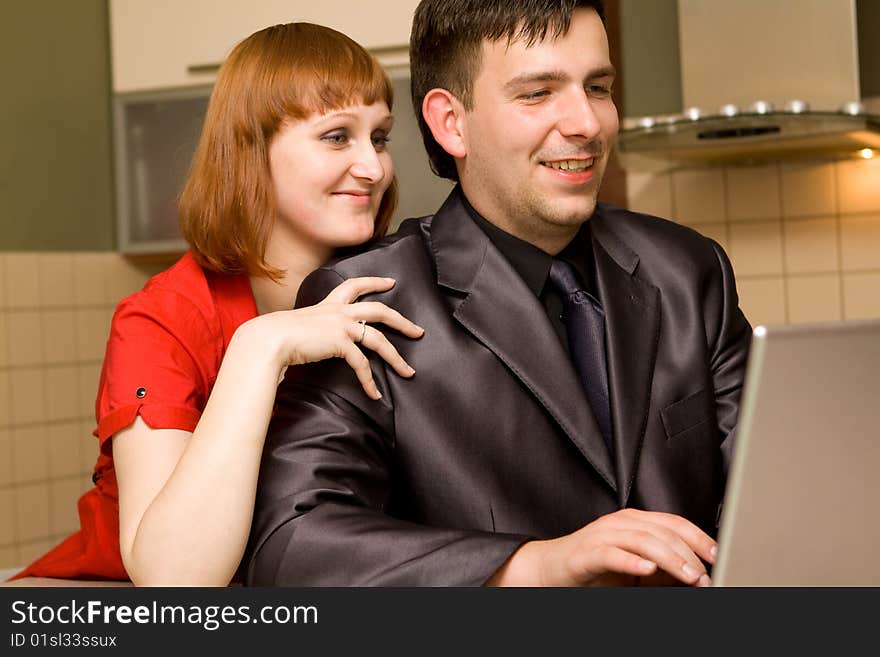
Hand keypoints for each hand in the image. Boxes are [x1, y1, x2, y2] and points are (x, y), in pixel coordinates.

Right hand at [240, 277, 423, 399]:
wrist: (269, 339)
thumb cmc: (276, 335)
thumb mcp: (298, 326)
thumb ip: (313, 329)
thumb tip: (314, 339)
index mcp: (329, 305)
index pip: (355, 285)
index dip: (375, 282)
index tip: (390, 282)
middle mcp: (339, 312)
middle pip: (379, 310)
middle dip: (401, 321)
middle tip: (418, 331)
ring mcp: (342, 326)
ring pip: (379, 339)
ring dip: (396, 358)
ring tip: (409, 371)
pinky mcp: (341, 343)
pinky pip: (362, 364)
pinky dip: (369, 382)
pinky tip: (375, 394)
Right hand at [489, 508, 716, 586]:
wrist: (551, 570)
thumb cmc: (595, 568)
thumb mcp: (636, 566)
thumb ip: (662, 566)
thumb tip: (696, 573)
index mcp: (634, 521)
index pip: (673, 522)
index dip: (698, 537)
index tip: (718, 556)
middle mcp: (619, 523)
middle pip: (661, 531)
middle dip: (688, 554)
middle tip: (704, 576)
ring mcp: (601, 536)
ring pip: (641, 540)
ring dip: (669, 559)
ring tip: (688, 576)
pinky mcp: (585, 554)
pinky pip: (610, 554)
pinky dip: (630, 562)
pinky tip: (646, 570)